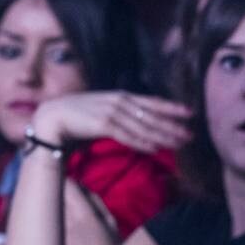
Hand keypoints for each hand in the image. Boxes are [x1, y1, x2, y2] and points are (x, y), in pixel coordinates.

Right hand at [30, 91, 190, 152]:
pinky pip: (128, 136)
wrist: (53, 117)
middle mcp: (120, 102)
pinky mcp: (103, 124)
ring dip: (164, 136)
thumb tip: (139, 125)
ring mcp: (113, 112)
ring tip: (180, 143)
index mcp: (122, 97)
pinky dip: (143, 142)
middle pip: (153, 116)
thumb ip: (122, 115)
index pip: (153, 102)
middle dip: (174, 126)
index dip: (172, 107)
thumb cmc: (78, 117)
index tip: (190, 113)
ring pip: (144, 127)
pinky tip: (156, 148)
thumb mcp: (104, 110)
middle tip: (191, 135)